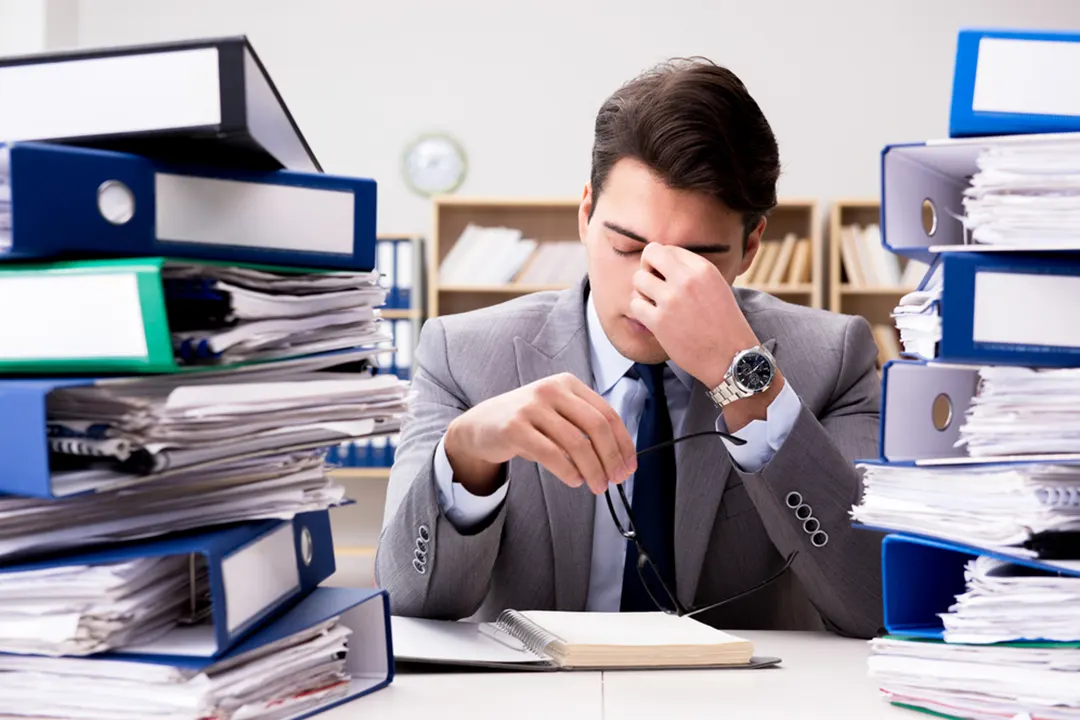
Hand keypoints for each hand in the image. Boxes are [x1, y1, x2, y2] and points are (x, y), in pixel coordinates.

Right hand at [443, 373, 637, 496]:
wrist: (481, 425)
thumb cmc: (526, 423)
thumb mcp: (557, 414)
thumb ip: (584, 427)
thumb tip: (619, 458)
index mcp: (568, 384)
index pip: (607, 413)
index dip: (623, 443)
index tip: (629, 466)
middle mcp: (551, 389)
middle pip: (596, 426)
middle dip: (611, 457)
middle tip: (616, 480)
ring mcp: (531, 406)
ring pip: (576, 443)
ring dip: (593, 469)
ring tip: (596, 486)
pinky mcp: (514, 427)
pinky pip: (551, 454)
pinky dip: (568, 471)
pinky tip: (574, 479)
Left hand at [628, 243, 760, 389]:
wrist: (731, 357)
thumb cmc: (724, 324)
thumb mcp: (717, 287)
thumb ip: (692, 272)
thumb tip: (663, 263)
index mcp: (703, 268)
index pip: (668, 249)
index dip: (663, 263)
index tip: (667, 278)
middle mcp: (687, 279)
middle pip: (650, 254)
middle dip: (647, 268)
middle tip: (654, 285)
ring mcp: (671, 300)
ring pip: (638, 279)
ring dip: (643, 292)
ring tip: (656, 304)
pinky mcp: (659, 321)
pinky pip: (635, 304)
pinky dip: (641, 311)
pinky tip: (654, 319)